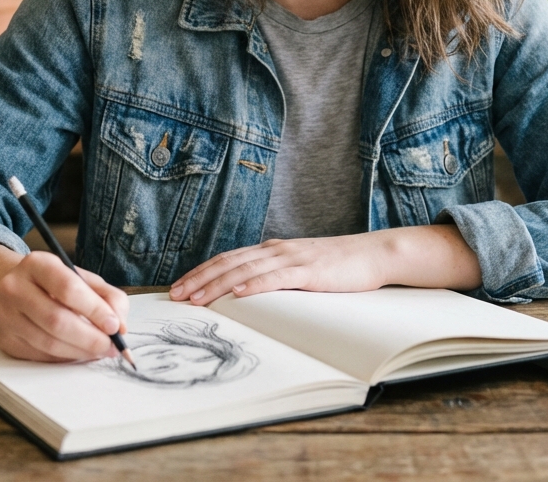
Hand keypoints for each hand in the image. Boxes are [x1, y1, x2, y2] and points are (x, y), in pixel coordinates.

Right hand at [0, 251, 129, 361]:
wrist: (16, 288)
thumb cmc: (56, 284)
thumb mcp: (83, 279)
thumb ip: (109, 297)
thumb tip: (120, 327)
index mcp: (37, 263)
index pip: (68, 288)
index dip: (94, 310)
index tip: (115, 326)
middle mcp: (14, 287)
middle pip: (56, 320)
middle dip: (90, 338)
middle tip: (111, 346)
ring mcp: (5, 315)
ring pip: (48, 342)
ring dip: (80, 351)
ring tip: (100, 351)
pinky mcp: (4, 339)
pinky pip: (40, 355)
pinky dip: (64, 358)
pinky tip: (78, 352)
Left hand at [170, 233, 394, 306]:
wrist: (372, 254)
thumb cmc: (337, 266)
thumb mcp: (299, 269)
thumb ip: (276, 276)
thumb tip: (249, 294)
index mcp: (272, 250)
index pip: (228, 259)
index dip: (202, 272)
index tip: (180, 287)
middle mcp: (276, 250)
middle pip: (229, 262)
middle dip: (199, 279)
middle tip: (176, 295)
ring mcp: (291, 258)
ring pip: (245, 269)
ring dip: (217, 284)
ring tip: (196, 297)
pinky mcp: (308, 270)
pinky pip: (276, 277)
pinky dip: (254, 284)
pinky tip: (237, 293)